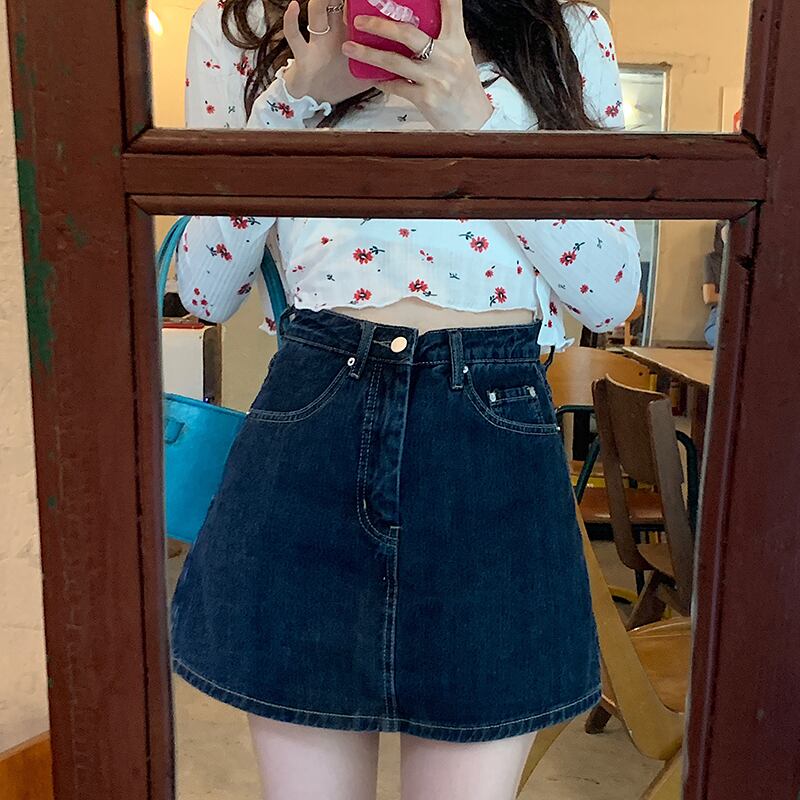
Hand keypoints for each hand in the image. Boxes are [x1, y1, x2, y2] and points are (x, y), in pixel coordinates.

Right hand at [283, 0, 373, 104]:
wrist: (316, 101)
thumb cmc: (340, 82)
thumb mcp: (365, 71)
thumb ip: (381, 62)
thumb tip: (407, 59)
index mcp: (348, 34)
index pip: (354, 8)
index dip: (361, 2)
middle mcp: (332, 32)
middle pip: (335, 5)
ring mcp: (316, 41)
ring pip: (316, 13)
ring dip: (322, 1)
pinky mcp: (303, 55)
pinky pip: (294, 36)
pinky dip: (291, 21)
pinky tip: (294, 6)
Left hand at [341, 0, 493, 129]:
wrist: (475, 121)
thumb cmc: (465, 89)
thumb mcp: (460, 57)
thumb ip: (442, 40)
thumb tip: (411, 28)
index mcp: (457, 42)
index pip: (451, 7)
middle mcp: (446, 58)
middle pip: (409, 34)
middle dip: (380, 25)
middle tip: (361, 21)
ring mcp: (434, 79)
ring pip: (395, 61)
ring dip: (368, 54)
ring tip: (351, 48)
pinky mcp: (425, 99)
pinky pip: (396, 86)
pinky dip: (381, 81)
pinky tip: (372, 77)